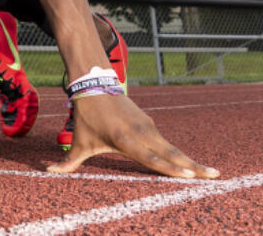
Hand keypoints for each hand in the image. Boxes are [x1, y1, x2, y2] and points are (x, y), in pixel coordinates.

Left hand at [47, 93, 219, 178]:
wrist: (95, 84)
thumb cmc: (87, 117)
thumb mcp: (78, 141)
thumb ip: (67, 162)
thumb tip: (47, 172)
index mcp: (125, 139)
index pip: (151, 158)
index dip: (169, 168)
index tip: (188, 176)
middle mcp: (141, 133)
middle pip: (171, 153)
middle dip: (193, 167)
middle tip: (215, 177)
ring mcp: (149, 127)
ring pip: (173, 148)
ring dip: (192, 161)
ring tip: (213, 174)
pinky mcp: (152, 124)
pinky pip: (168, 143)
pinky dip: (182, 155)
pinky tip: (196, 166)